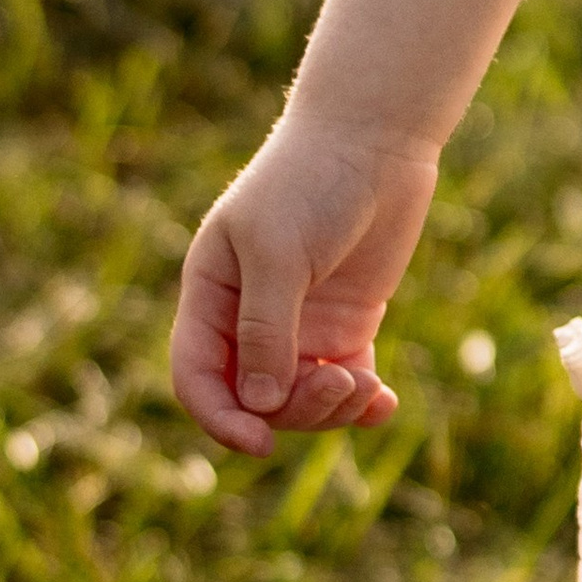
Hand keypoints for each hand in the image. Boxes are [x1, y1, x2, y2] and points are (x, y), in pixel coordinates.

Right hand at [169, 120, 438, 457]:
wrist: (375, 139)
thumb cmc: (313, 181)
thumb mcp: (278, 251)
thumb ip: (266, 328)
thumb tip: (261, 406)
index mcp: (212, 294)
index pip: (198, 377)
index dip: (220, 418)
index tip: (260, 443)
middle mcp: (250, 317)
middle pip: (256, 398)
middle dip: (294, 409)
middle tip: (340, 382)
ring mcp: (300, 323)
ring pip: (301, 398)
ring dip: (331, 407)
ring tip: (368, 387)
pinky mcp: (346, 322)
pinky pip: (345, 381)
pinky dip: (362, 401)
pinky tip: (383, 404)